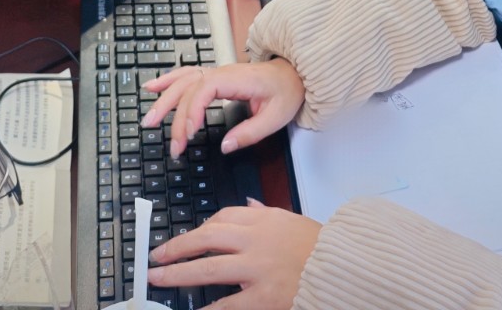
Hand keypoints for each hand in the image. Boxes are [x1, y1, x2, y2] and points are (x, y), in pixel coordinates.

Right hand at [143, 59, 304, 158]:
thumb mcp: (276, 117)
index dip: (192, 111)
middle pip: (189, 88)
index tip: (189, 134)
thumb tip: (225, 147)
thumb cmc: (287, 92)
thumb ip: (250, 133)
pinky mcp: (215, 78)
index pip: (205, 89)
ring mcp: (218, 74)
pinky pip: (187, 76)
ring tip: (149, 119)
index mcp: (238, 80)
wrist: (295, 73)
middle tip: (171, 144)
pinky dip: (168, 81)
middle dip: (174, 114)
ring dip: (164, 99)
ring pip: (184, 81)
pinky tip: (153, 88)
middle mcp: (223, 73)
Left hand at [149, 201, 319, 308]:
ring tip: (158, 278)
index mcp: (264, 219)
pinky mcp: (263, 296)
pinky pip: (227, 303)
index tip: (185, 238)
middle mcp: (257, 240)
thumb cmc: (320, 247)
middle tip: (156, 255)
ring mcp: (258, 268)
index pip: (222, 218)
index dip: (198, 228)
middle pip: (207, 238)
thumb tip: (247, 203)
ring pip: (208, 267)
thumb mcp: (292, 221)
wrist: (345, 268)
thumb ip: (266, 213)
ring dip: (178, 272)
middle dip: (177, 246)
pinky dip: (207, 307)